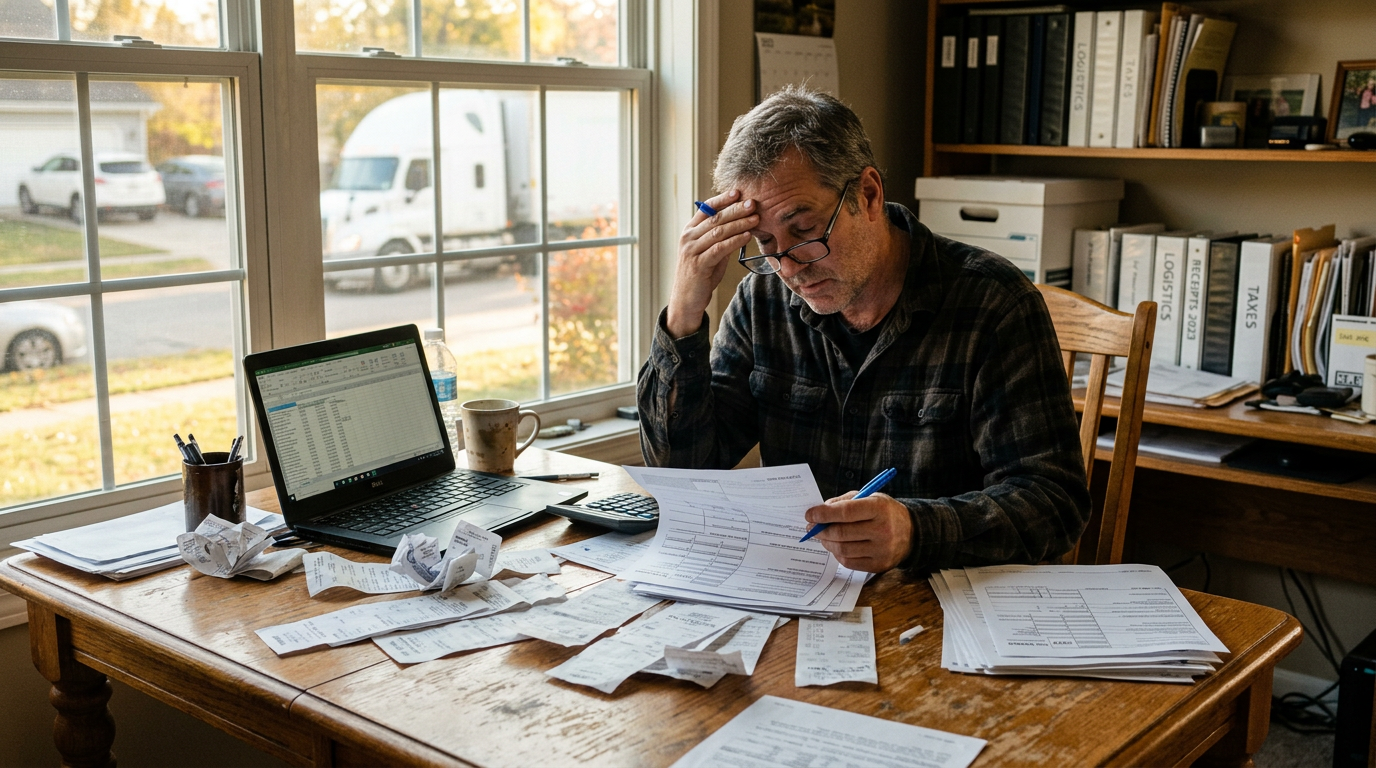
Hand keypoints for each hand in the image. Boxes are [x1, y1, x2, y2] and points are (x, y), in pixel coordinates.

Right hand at [666, 190, 758, 337]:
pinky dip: (734, 240)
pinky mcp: (698, 264)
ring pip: (718, 231)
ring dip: (739, 223)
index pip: (706, 209)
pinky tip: (746, 236)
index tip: (738, 192)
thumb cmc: (700, 275)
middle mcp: (688, 238)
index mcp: (689, 231)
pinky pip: (719, 248)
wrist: (686, 300)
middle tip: (752, 203)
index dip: (723, 199)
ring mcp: (691, 251)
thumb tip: (740, 224)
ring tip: (755, 218)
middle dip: (735, 209)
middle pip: (715, 218)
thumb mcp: (710, 252)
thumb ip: (720, 239)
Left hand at [804, 492, 912, 572]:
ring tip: (823, 536)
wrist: (912, 533)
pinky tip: (836, 546)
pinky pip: (849, 562)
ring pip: (843, 549)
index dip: (823, 514)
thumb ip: (845, 501)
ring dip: (827, 542)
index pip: (845, 512)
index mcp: (879, 508)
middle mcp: (882, 530)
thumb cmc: (885, 512)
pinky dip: (837, 554)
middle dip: (821, 530)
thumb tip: (820, 511)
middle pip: (841, 533)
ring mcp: (882, 550)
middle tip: (811, 527)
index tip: (810, 515)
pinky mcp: (879, 565)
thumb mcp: (870, 497)